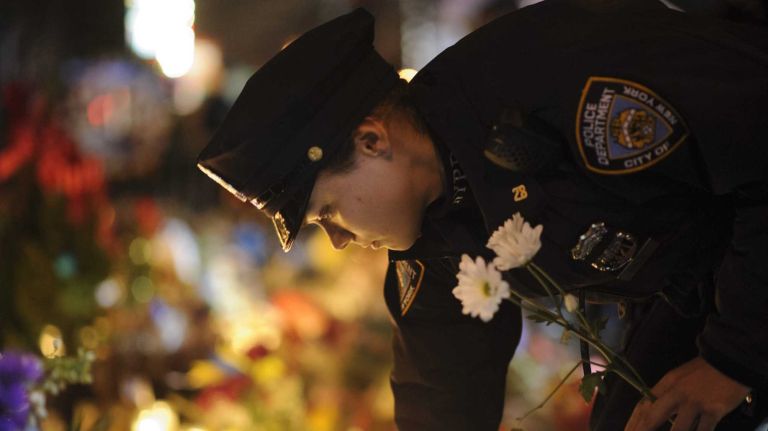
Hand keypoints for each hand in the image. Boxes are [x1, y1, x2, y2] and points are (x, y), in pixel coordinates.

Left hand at [624, 357, 749, 430]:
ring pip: (678, 429)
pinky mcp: (714, 410)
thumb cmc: (704, 371)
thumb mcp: (679, 378)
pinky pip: (703, 430)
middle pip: (652, 417)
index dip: (633, 422)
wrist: (729, 360)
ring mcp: (695, 403)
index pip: (643, 406)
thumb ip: (668, 395)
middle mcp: (676, 393)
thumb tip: (654, 414)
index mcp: (666, 384)